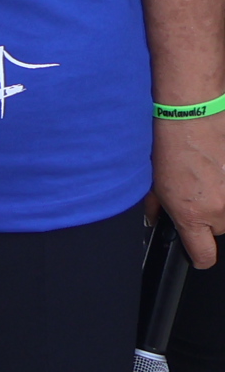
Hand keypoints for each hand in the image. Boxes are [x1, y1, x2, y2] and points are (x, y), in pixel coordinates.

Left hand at [154, 117, 224, 269]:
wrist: (193, 115)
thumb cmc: (170, 144)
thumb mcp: (153, 181)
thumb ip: (156, 207)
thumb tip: (155, 220)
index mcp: (192, 215)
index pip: (203, 255)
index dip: (198, 255)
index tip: (196, 252)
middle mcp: (220, 210)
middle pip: (217, 229)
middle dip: (207, 215)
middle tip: (195, 192)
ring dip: (220, 199)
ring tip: (206, 176)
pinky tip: (217, 168)